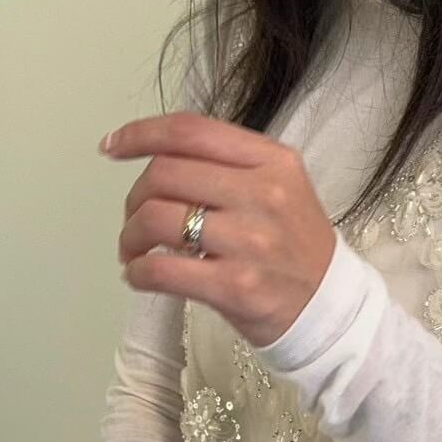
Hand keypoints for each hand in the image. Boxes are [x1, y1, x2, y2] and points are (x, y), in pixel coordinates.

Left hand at [100, 112, 336, 347]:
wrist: (330, 309)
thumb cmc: (295, 249)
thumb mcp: (280, 188)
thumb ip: (229, 166)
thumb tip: (159, 159)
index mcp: (272, 160)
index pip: (191, 131)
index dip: (140, 134)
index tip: (112, 147)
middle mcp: (263, 193)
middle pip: (165, 174)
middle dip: (134, 198)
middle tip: (134, 221)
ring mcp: (251, 241)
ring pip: (156, 219)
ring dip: (130, 236)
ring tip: (134, 252)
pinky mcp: (236, 286)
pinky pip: (162, 271)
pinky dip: (138, 272)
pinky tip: (140, 276)